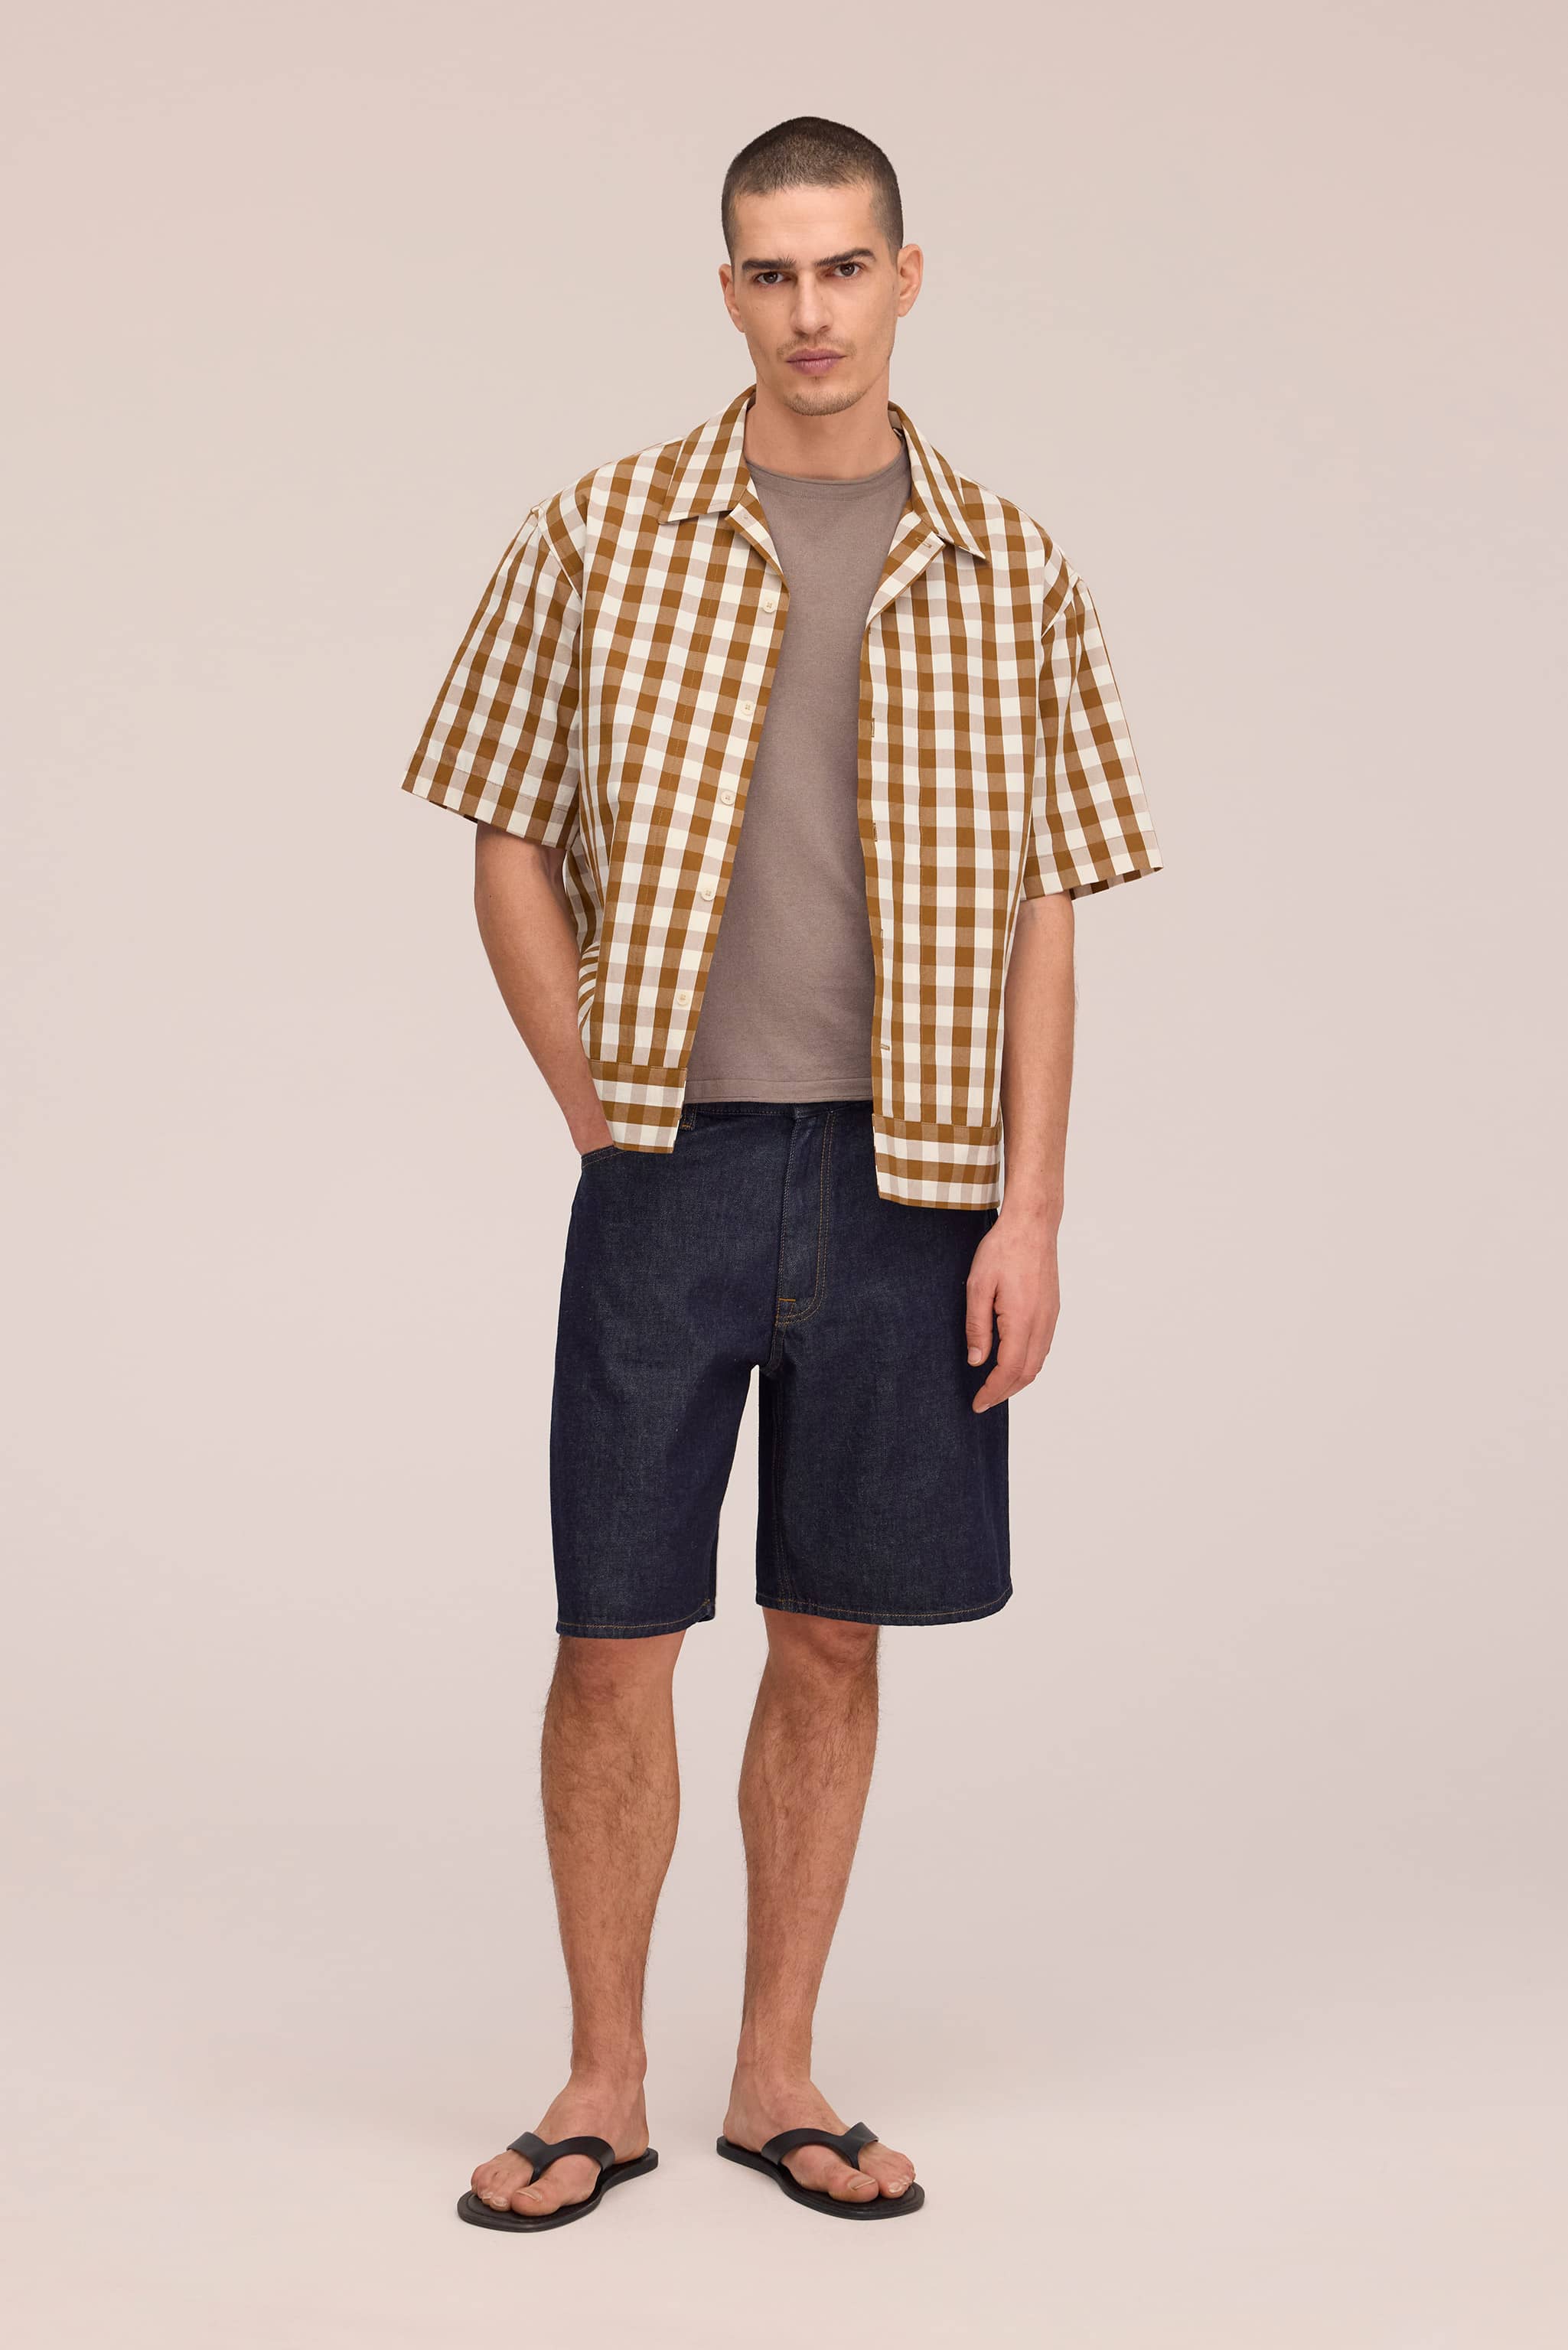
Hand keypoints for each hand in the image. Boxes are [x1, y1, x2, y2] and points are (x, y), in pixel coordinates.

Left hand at [965, 1203, 1060, 1411]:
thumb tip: (977, 1361)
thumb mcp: (978, 1287)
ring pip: (1038, 1362)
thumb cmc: (1003, 1250)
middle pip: (1027, 1372)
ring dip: (1018, 1380)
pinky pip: (1043, 1347)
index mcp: (1022, 1320)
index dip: (993, 1391)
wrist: (1032, 1224)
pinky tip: (1013, 1362)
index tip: (977, 1403)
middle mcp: (1042, 1323)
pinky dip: (1028, 1363)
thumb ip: (977, 1327)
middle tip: (984, 1401)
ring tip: (996, 1387)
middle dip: (1005, 1392)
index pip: (1009, 1369)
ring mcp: (1051, 1316)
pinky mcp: (1052, 1309)